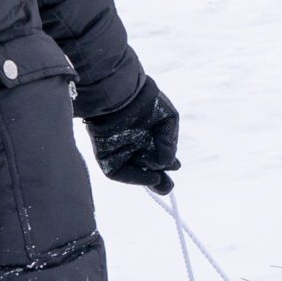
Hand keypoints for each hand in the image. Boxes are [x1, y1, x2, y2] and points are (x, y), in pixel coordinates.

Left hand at [84, 77, 180, 192]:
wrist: (121, 93)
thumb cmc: (147, 101)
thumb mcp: (168, 119)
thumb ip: (169, 142)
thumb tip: (168, 163)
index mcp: (148, 135)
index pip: (159, 156)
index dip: (168, 163)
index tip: (176, 166)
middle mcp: (134, 145)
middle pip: (146, 169)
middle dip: (159, 180)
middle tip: (167, 187)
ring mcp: (120, 151)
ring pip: (135, 171)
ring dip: (148, 179)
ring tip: (161, 182)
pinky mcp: (106, 156)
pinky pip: (118, 173)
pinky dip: (135, 177)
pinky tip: (150, 177)